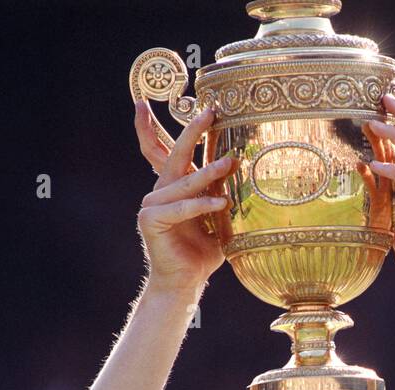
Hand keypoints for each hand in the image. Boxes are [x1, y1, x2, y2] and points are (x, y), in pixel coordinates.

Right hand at [133, 100, 235, 291]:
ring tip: (231, 162)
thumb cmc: (203, 252)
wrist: (185, 282)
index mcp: (175, 188)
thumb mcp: (218, 217)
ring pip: (183, 182)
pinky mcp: (150, 220)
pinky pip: (180, 208)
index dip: (168, 127)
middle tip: (209, 112)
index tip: (181, 103)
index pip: (170, 151)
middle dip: (193, 132)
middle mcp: (160, 191)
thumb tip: (245, 169)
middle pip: (175, 155)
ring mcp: (152, 205)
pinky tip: (222, 203)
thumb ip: (223, 194)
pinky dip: (202, 205)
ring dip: (209, 173)